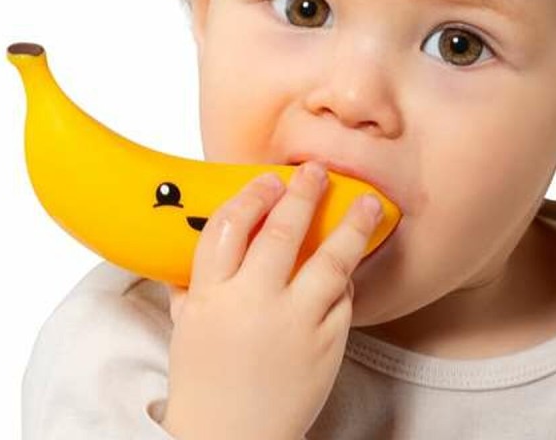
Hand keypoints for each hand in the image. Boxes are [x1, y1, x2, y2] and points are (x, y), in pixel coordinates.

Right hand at [161, 160, 382, 439]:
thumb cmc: (205, 384)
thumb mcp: (186, 329)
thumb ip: (191, 287)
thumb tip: (190, 251)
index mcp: (212, 296)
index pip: (228, 227)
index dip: (251, 196)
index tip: (269, 179)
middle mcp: (253, 303)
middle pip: (282, 232)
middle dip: (303, 194)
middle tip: (316, 172)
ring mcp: (295, 324)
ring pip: (330, 261)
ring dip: (352, 225)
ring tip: (369, 202)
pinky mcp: (327, 345)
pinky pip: (343, 299)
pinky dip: (347, 279)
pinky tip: (352, 263)